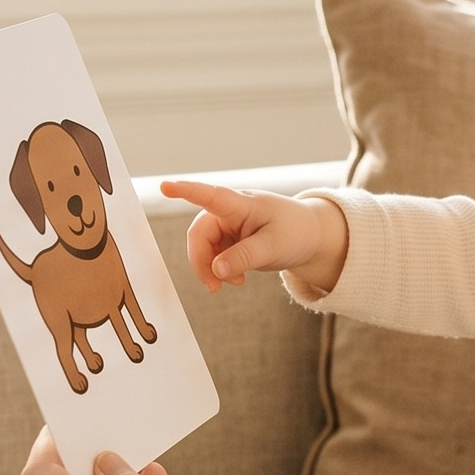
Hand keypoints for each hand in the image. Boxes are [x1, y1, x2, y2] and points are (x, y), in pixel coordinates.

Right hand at [159, 181, 349, 295]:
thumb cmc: (295, 232)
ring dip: (212, 269)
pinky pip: (213, 256)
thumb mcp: (274, 247)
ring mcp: (228, 226)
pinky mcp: (229, 240)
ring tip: (236, 283)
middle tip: (214, 287)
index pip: (209, 195)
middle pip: (199, 235)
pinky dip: (221, 271)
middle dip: (202, 262)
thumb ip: (244, 258)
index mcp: (241, 204)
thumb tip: (216, 270)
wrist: (310, 237)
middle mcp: (229, 211)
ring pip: (203, 249)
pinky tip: (237, 280)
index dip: (185, 191)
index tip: (165, 187)